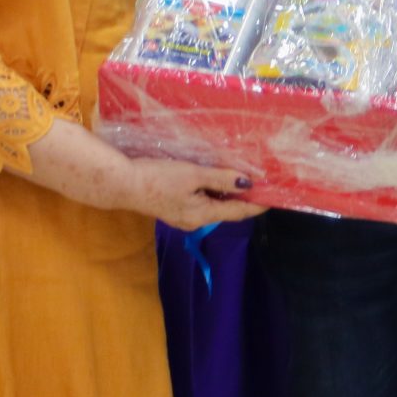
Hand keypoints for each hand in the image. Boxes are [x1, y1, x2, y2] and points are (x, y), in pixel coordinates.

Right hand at [117, 158, 264, 230]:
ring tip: (243, 179)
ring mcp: (183, 217)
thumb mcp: (193, 175)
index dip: (258, 204)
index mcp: (203, 215)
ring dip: (228, 194)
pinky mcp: (173, 210)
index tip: (274, 196)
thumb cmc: (157, 178)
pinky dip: (212, 194)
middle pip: (227, 211)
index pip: (239, 212)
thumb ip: (222, 179)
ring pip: (214, 207)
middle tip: (261, 182)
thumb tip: (249, 183)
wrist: (121, 184)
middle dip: (244, 198)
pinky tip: (215, 181)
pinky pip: (201, 203)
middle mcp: (195, 222)